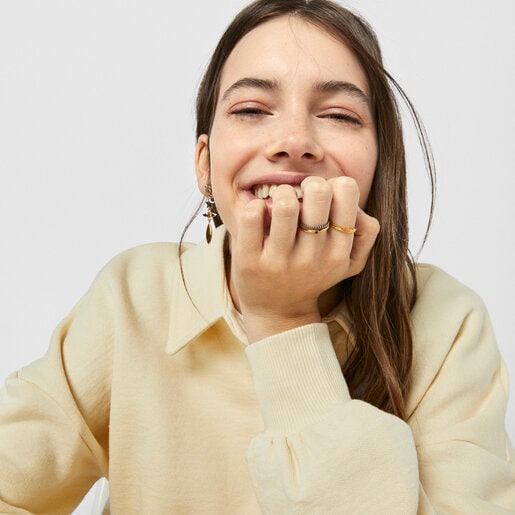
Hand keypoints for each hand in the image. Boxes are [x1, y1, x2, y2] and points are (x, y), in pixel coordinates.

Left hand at [229, 176, 379, 342]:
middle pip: (318, 191)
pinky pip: (251, 216)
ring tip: (278, 204)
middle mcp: (313, 258)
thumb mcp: (350, 263)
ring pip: (286, 204)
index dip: (333, 183)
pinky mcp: (250, 261)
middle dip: (307, 184)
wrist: (277, 312)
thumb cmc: (313, 275)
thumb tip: (357, 205)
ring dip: (281, 193)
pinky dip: (253, 205)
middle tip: (300, 196)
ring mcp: (280, 261)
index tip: (321, 198)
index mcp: (339, 253)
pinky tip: (258, 215)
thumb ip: (367, 233)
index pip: (346, 192)